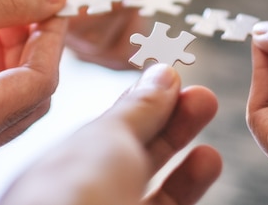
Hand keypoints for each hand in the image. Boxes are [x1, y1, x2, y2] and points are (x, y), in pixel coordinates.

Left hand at [0, 64, 221, 204]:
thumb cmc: (76, 194)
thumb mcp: (108, 138)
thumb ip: (138, 109)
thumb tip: (162, 74)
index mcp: (59, 170)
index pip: (105, 130)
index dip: (139, 102)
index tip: (172, 79)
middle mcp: (85, 196)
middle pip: (134, 153)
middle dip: (169, 118)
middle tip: (202, 94)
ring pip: (153, 183)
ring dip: (183, 146)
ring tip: (208, 116)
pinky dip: (189, 183)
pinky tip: (209, 159)